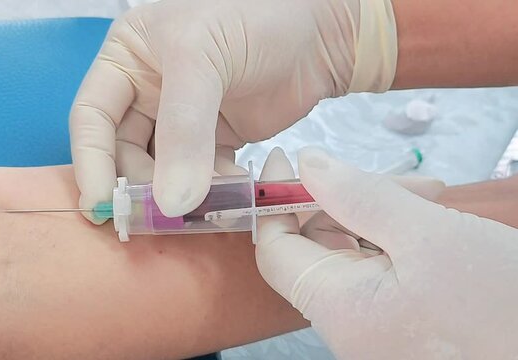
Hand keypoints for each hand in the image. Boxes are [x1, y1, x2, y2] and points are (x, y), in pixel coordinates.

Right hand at [70, 0, 396, 221]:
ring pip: (163, 171)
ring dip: (180, 194)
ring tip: (209, 204)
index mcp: (127, 58)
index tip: (102, 207)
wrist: (323, 32)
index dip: (92, 163)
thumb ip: (183, 132)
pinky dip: (212, 193)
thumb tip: (170, 204)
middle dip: (143, 185)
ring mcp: (182, 119)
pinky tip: (234, 193)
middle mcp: (147, 90)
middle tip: (165, 214)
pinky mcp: (215, 141)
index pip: (92, 117)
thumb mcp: (205, 59)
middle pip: (125, 152)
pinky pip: (201, 177)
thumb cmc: (257, 18)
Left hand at [256, 147, 517, 358]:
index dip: (272, 201)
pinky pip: (377, 270)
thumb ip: (359, 196)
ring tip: (427, 193)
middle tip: (397, 178)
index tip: (284, 158)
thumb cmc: (500, 305)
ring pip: (350, 253)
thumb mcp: (429, 236)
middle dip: (343, 200)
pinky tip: (429, 216)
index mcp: (338, 308)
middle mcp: (345, 323)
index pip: (273, 249)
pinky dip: (395, 238)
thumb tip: (306, 163)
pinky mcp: (396, 322)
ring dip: (377, 214)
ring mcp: (371, 326)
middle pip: (315, 247)